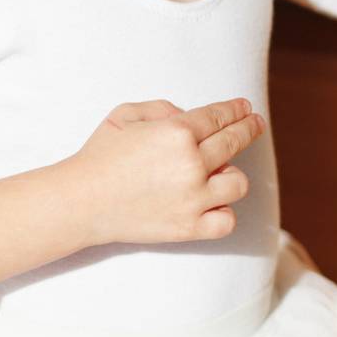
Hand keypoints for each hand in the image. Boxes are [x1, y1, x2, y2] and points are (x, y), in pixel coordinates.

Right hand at [71, 96, 265, 247]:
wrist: (82, 201)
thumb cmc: (101, 154)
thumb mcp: (127, 113)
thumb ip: (163, 109)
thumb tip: (189, 117)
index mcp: (177, 131)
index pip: (220, 117)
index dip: (237, 111)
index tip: (246, 109)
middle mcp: (191, 164)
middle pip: (235, 142)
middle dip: (248, 128)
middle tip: (254, 123)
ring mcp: (193, 198)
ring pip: (238, 182)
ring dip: (231, 173)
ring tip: (220, 170)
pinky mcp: (189, 228)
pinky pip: (226, 220)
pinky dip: (223, 211)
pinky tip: (213, 202)